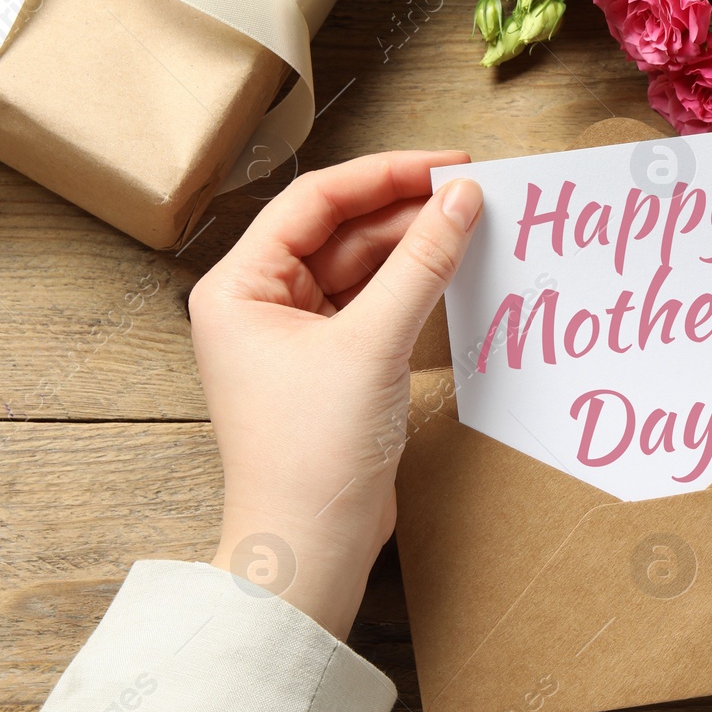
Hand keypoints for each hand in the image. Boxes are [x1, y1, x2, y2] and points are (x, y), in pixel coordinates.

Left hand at [188, 152, 482, 638]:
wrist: (309, 547)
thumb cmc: (312, 454)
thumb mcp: (372, 345)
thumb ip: (421, 264)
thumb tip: (463, 198)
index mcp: (238, 286)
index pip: (314, 200)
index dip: (384, 174)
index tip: (448, 164)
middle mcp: (257, 304)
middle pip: (337, 231)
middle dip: (403, 210)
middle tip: (473, 193)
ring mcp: (292, 337)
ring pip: (358, 268)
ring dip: (410, 248)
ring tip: (471, 226)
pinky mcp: (327, 368)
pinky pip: (369, 306)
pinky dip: (409, 290)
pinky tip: (450, 272)